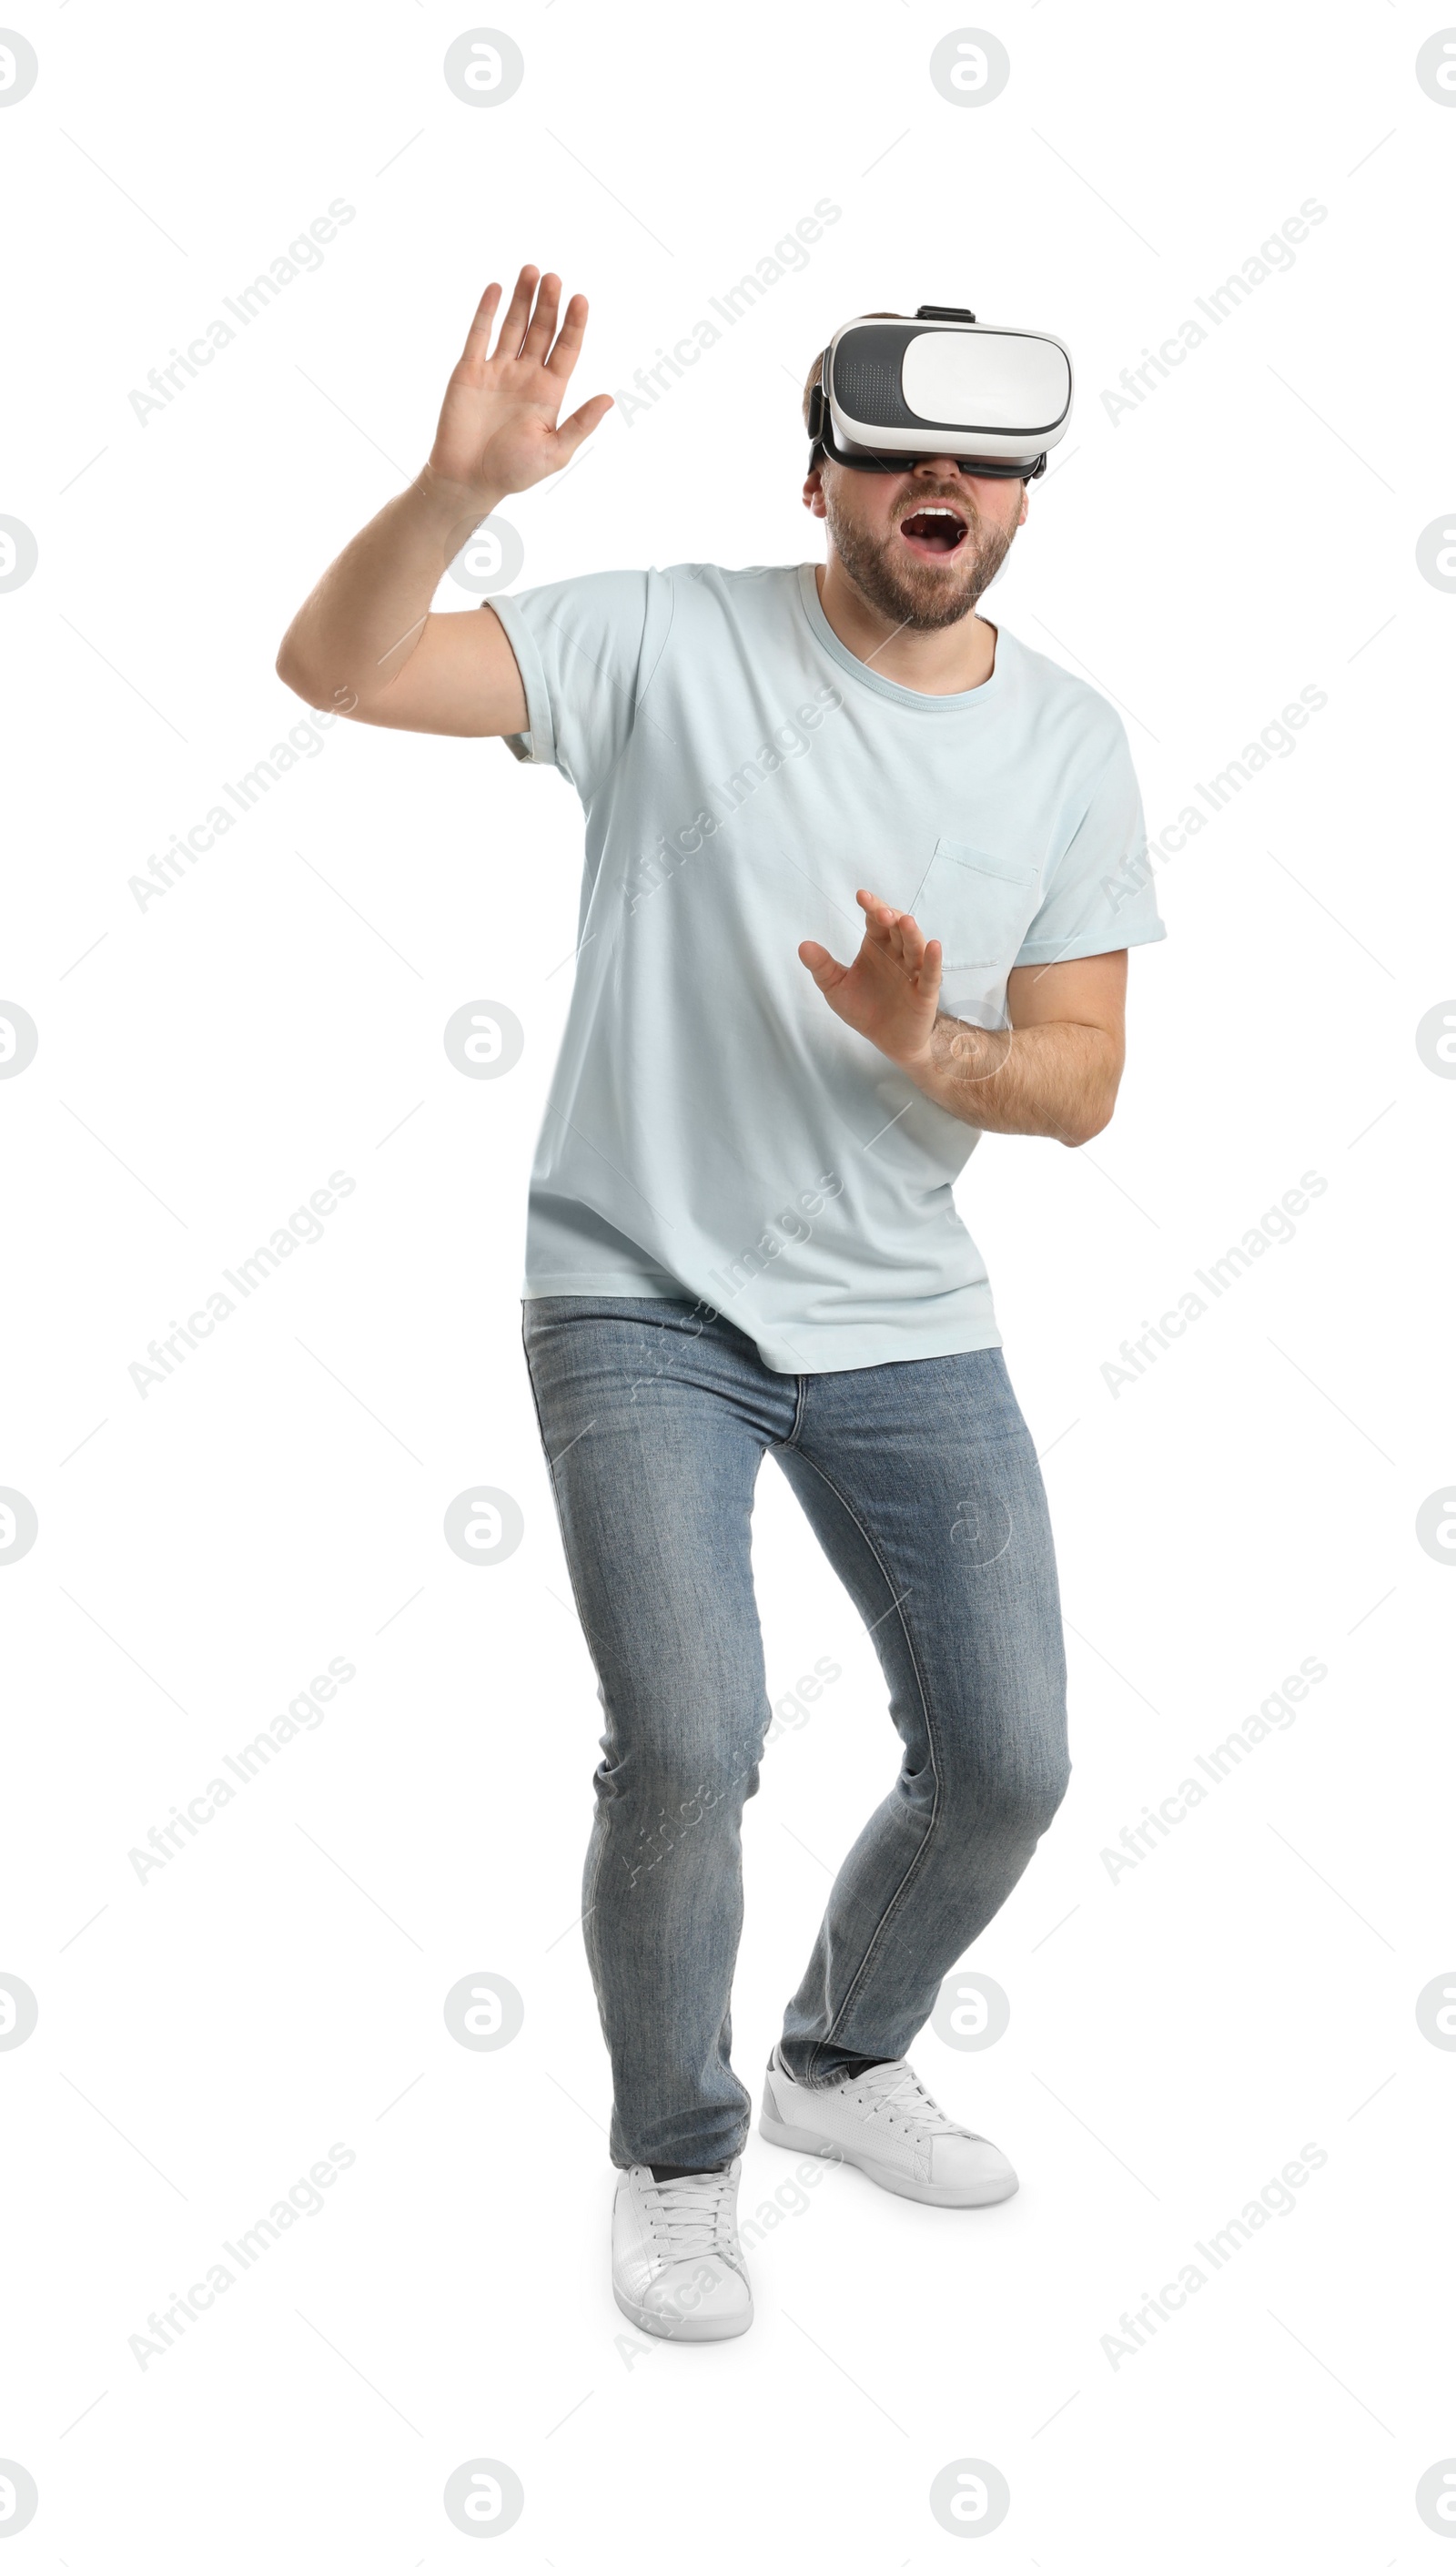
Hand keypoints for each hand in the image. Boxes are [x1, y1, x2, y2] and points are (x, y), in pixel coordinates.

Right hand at [425, 265, 611, 508]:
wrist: (467, 480)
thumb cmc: (513, 471)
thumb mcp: (554, 451)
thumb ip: (580, 424)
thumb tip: (609, 399)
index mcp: (549, 391)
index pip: (566, 349)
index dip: (574, 324)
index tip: (580, 300)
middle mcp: (525, 375)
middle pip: (541, 330)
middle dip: (548, 304)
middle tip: (554, 278)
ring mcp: (497, 369)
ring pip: (513, 325)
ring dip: (522, 298)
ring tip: (532, 271)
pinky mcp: (470, 370)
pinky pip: (479, 334)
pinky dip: (486, 311)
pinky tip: (497, 288)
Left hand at [799, 889, 942, 1067]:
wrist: (888, 1041)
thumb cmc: (864, 1009)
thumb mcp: (836, 988)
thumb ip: (822, 967)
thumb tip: (803, 946)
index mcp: (877, 947)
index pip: (875, 921)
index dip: (871, 907)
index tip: (861, 896)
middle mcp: (897, 953)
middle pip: (897, 928)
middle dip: (890, 917)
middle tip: (880, 912)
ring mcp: (913, 971)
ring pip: (915, 947)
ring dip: (911, 933)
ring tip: (905, 921)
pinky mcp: (925, 991)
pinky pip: (930, 974)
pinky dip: (933, 960)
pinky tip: (934, 947)